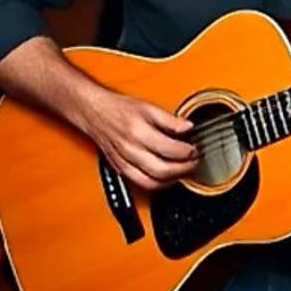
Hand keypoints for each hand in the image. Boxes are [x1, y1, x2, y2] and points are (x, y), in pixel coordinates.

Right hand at [77, 90, 196, 191]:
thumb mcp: (148, 106)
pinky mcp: (121, 170)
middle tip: (194, 162)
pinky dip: (157, 184)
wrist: (95, 113)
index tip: (195, 149)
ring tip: (183, 171)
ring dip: (172, 180)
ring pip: (152, 182)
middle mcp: (130, 150)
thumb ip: (170, 119)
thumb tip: (188, 127)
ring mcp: (124, 163)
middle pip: (163, 170)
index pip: (170, 150)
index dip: (187, 152)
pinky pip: (141, 184)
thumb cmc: (119, 109)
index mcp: (138, 132)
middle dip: (183, 169)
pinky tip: (167, 178)